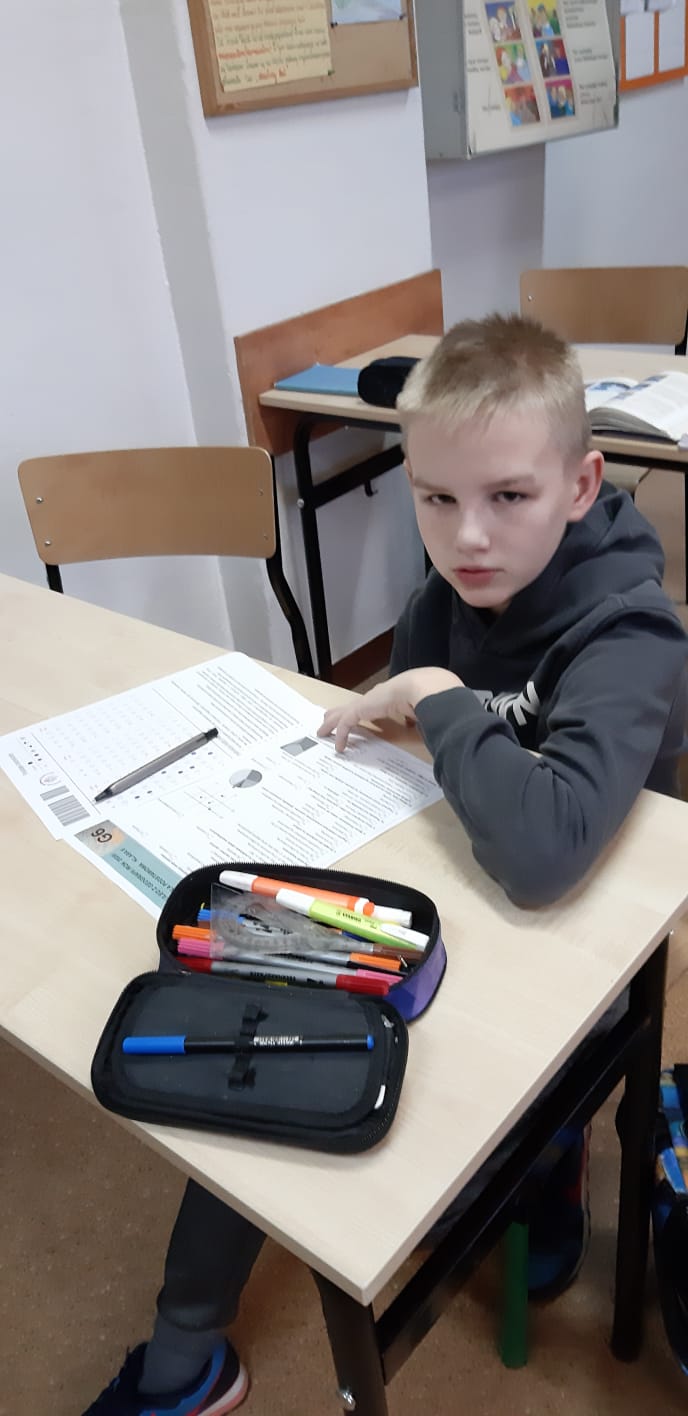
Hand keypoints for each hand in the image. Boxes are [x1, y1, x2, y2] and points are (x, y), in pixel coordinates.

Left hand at [318, 668, 463, 752]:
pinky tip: (339, 747)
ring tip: (323, 730)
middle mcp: (377, 697)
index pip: (374, 703)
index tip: (362, 718)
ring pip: (343, 712)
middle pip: (353, 705)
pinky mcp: (361, 709)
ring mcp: (368, 702)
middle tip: (330, 719)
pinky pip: (345, 724)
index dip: (366, 710)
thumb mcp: (425, 710)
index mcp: (392, 695)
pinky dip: (341, 735)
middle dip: (341, 712)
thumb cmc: (431, 695)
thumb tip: (428, 726)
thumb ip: (421, 718)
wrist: (425, 687)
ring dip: (333, 722)